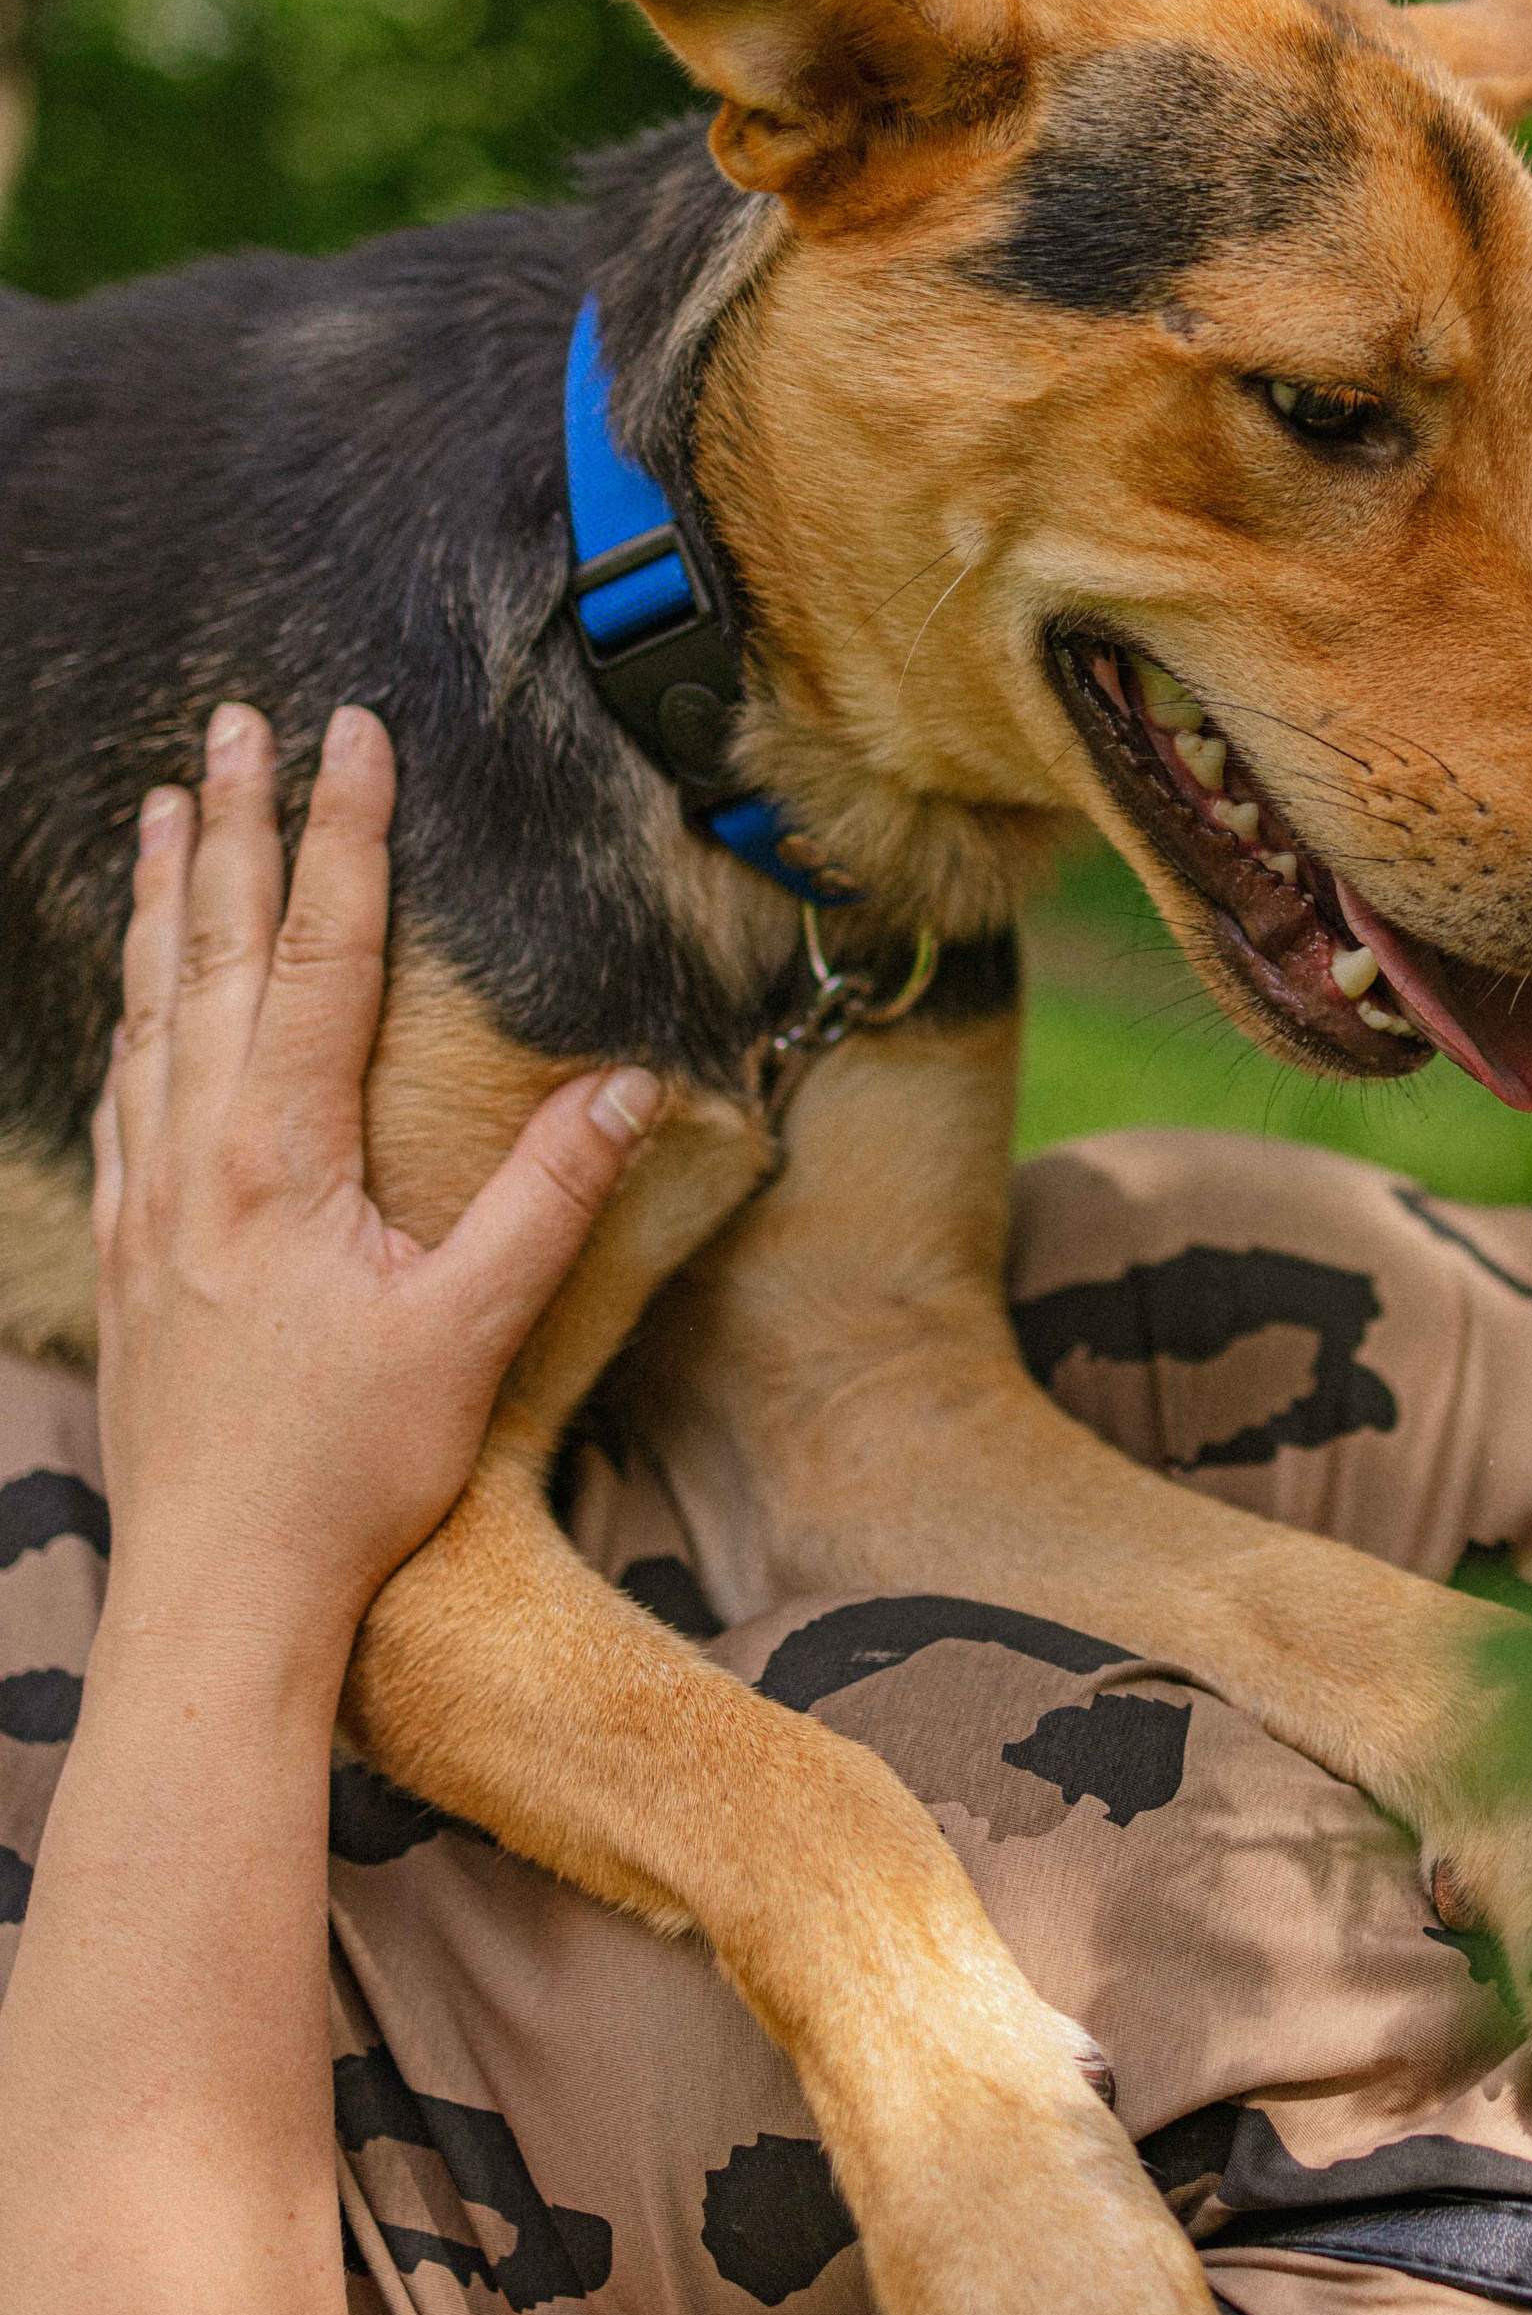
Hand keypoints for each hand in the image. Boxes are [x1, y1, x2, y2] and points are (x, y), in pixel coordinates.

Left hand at [90, 699, 659, 1663]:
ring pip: (152, 1009)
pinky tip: (136, 998)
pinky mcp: (127, 1251)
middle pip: (218, 952)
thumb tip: (627, 1085)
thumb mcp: (472, 1333)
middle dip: (234, 826)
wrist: (218, 1593)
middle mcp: (198, 1156)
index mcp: (281, 1158)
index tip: (355, 733)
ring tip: (168, 808)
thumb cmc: (347, 1474)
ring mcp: (149, 1201)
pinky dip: (130, 1013)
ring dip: (168, 900)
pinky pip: (121, 1093)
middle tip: (234, 721)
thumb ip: (547, 1199)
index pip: (322, 954)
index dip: (344, 833)